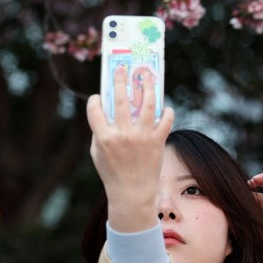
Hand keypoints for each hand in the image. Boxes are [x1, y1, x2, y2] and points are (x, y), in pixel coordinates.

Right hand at [88, 64, 174, 232]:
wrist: (132, 194)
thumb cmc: (112, 172)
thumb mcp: (97, 153)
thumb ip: (100, 131)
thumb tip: (109, 107)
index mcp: (104, 137)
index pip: (96, 108)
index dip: (96, 99)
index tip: (99, 96)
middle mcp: (123, 134)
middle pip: (121, 99)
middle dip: (120, 79)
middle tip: (122, 67)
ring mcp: (142, 137)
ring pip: (147, 104)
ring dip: (147, 87)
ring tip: (147, 77)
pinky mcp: (158, 141)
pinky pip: (165, 120)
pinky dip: (167, 112)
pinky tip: (164, 107)